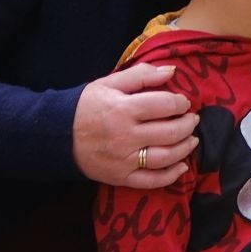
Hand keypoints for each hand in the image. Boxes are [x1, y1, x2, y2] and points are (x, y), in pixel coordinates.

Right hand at [72, 66, 198, 187]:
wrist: (58, 135)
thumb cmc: (87, 106)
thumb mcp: (110, 83)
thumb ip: (142, 75)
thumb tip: (172, 71)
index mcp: (124, 109)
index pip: (166, 105)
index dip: (181, 103)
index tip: (183, 103)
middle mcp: (125, 136)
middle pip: (170, 132)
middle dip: (188, 125)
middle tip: (192, 120)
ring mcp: (123, 159)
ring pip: (165, 157)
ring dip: (185, 148)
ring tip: (192, 139)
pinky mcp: (120, 177)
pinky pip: (150, 181)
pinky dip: (171, 176)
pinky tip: (182, 166)